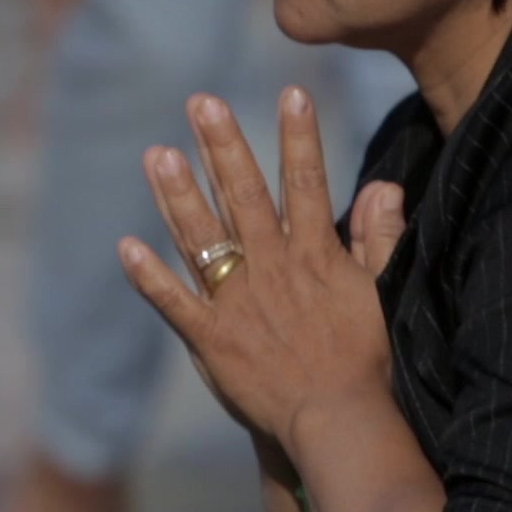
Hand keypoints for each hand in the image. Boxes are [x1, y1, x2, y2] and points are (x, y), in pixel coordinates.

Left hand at [118, 87, 409, 444]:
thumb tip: (385, 184)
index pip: (306, 183)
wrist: (337, 420)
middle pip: (244, 196)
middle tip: (201, 102)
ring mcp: (237, 302)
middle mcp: (272, 268)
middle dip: (223, 145)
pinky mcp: (212, 339)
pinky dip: (150, 277)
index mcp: (314, 254)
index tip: (291, 92)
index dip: (299, 137)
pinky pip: (175, 303)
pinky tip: (126, 246)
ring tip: (158, 154)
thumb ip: (380, 237)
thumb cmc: (364, 358)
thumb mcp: (380, 291)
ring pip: (203, 237)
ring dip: (178, 195)